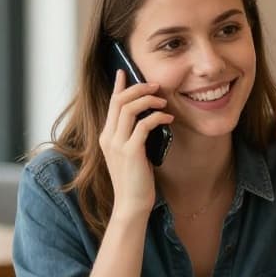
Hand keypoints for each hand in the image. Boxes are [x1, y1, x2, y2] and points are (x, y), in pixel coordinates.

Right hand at [100, 70, 172, 220]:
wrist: (131, 204)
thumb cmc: (136, 180)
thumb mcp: (132, 154)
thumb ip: (134, 136)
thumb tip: (148, 119)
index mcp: (106, 136)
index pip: (110, 104)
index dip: (118, 86)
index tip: (124, 72)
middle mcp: (108, 137)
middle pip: (119, 100)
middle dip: (138, 88)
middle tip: (156, 86)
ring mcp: (118, 144)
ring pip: (129, 108)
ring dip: (149, 100)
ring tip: (164, 102)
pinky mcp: (131, 152)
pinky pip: (144, 124)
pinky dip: (158, 117)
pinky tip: (169, 119)